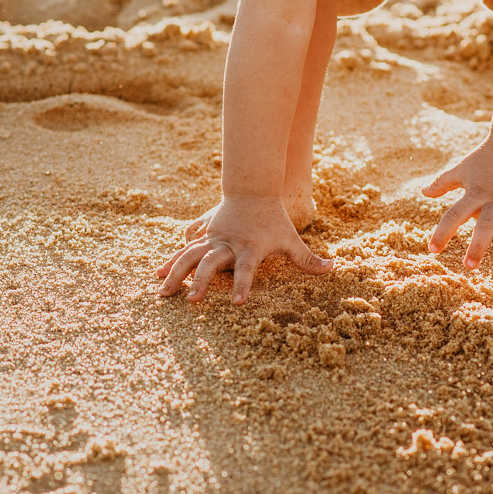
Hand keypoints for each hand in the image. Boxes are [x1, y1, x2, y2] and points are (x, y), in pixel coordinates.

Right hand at [154, 195, 332, 304]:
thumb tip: (333, 269)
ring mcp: (213, 238)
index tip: (238, 304)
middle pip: (211, 264)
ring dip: (176, 274)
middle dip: (201, 283)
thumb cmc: (275, 219)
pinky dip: (172, 260)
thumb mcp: (291, 239)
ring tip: (162, 294)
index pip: (247, 270)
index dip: (243, 285)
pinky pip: (186, 248)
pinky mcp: (204, 234)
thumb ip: (308, 259)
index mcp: (250, 247)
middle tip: (193, 302)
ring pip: (190, 256)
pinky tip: (159, 274)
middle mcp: (228, 244)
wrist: (254, 189)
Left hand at [421, 140, 492, 278]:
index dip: (443, 232)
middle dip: (478, 246)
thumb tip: (424, 193)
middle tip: (469, 267)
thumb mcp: (462, 169)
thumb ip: (443, 183)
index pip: (454, 215)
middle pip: (486, 226)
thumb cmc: (485, 157)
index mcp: (475, 194)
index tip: (432, 249)